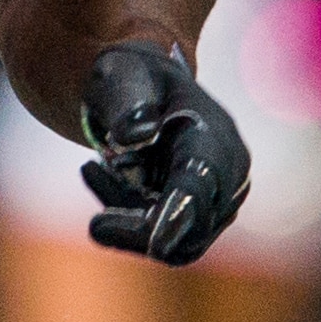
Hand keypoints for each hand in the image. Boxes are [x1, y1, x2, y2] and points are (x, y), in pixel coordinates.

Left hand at [79, 39, 253, 264]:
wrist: (146, 89)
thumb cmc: (134, 78)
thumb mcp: (122, 75)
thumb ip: (127, 101)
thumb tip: (137, 133)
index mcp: (215, 137)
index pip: (201, 183)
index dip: (179, 213)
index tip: (156, 246)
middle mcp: (229, 175)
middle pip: (191, 227)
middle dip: (138, 231)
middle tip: (95, 224)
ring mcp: (218, 200)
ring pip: (175, 242)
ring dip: (128, 221)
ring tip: (91, 168)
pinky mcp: (199, 217)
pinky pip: (161, 238)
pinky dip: (125, 218)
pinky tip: (94, 172)